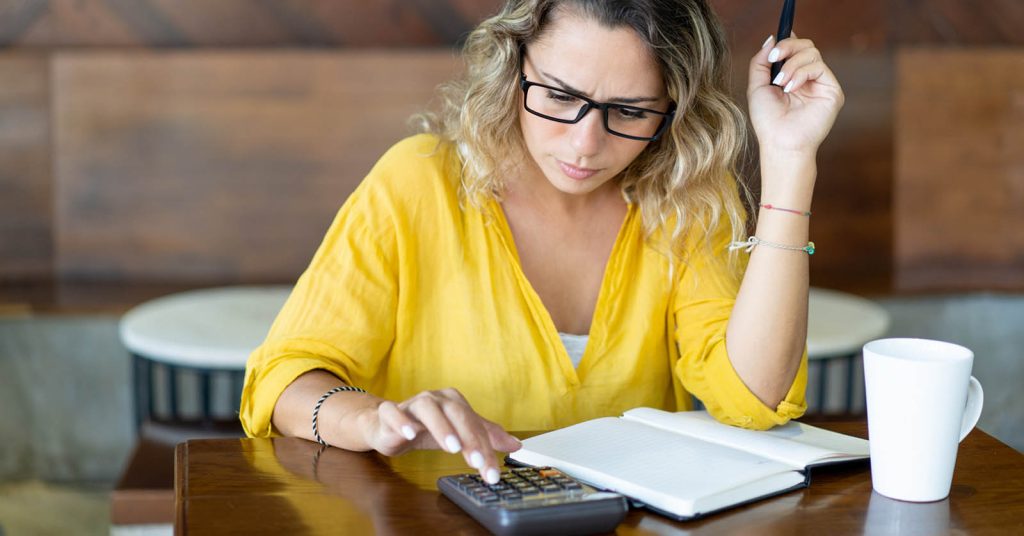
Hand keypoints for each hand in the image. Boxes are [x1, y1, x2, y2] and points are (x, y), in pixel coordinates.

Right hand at [356, 388, 521, 483]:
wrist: (387, 426)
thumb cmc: (425, 429)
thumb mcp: (458, 434)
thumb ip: (485, 437)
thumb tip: (516, 445)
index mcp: (453, 401)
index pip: (474, 424)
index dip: (486, 447)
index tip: (492, 471)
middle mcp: (434, 399)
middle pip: (456, 413)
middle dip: (469, 438)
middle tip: (478, 462)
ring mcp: (411, 404)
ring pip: (427, 409)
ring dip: (441, 427)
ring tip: (452, 447)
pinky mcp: (389, 412)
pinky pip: (393, 412)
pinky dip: (402, 421)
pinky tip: (410, 434)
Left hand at [747, 34, 844, 155]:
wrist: (779, 143)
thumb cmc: (767, 121)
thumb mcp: (757, 87)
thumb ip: (760, 62)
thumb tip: (772, 38)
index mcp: (792, 77)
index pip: (795, 49)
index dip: (787, 41)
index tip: (773, 48)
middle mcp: (808, 79)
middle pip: (806, 45)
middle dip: (788, 47)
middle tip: (774, 58)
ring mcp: (821, 84)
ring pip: (812, 53)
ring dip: (791, 65)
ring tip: (780, 83)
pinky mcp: (832, 90)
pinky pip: (819, 67)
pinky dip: (801, 73)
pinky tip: (791, 88)